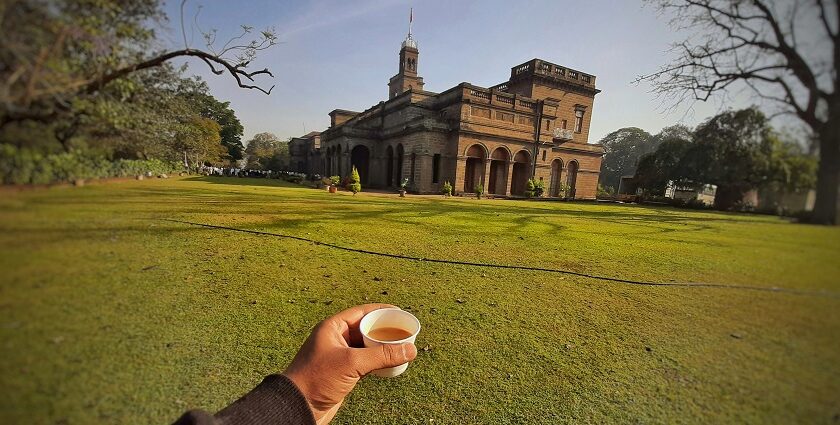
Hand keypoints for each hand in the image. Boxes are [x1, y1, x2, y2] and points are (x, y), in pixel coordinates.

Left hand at [283, 304, 417, 423]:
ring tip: (400, 346)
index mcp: (332, 328)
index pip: (361, 312)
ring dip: (382, 347)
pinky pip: (364, 362)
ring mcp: (338, 356)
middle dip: (384, 330)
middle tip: (403, 331)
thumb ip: (382, 355)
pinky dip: (377, 361)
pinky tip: (389, 363)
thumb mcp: (352, 363)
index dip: (380, 311)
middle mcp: (335, 339)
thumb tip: (410, 350)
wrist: (298, 406)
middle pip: (365, 329)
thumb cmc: (317, 379)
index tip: (399, 312)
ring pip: (365, 346)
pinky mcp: (342, 373)